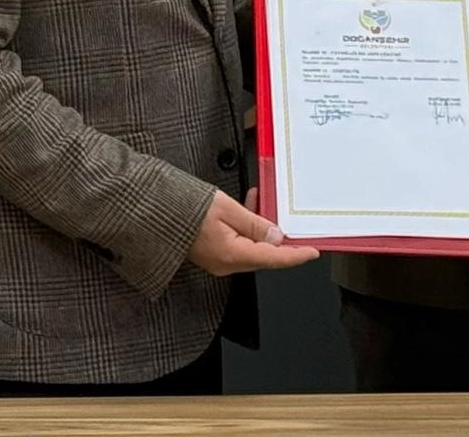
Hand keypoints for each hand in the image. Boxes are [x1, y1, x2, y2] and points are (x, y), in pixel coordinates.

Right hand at [187, 188, 319, 275]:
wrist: (156, 211)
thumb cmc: (185, 209)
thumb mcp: (228, 209)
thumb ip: (255, 223)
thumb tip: (276, 236)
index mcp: (231, 254)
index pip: (273, 258)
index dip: (295, 255)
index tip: (312, 252)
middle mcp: (225, 263)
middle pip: (264, 255)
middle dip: (281, 241)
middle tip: (297, 228)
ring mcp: (219, 260)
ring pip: (253, 247)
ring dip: (264, 229)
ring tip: (267, 204)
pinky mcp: (214, 253)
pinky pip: (240, 242)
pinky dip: (249, 227)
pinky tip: (251, 206)